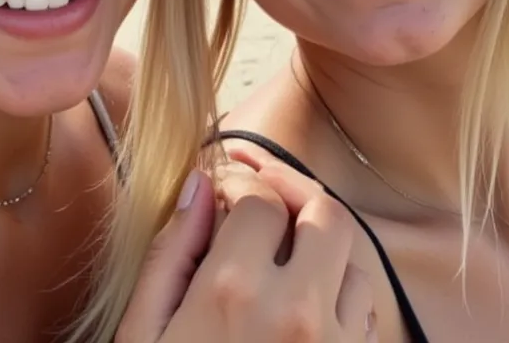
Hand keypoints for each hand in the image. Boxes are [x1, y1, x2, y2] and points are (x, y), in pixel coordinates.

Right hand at [117, 159, 375, 342]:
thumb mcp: (141, 335)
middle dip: (294, 191)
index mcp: (232, 293)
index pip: (258, 197)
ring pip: (352, 258)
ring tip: (282, 249)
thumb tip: (200, 185)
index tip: (224, 190)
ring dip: (319, 246)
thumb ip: (169, 255)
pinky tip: (305, 296)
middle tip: (263, 192)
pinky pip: (366, 310)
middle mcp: (295, 312)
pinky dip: (341, 291)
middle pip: (323, 212)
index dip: (240, 182)